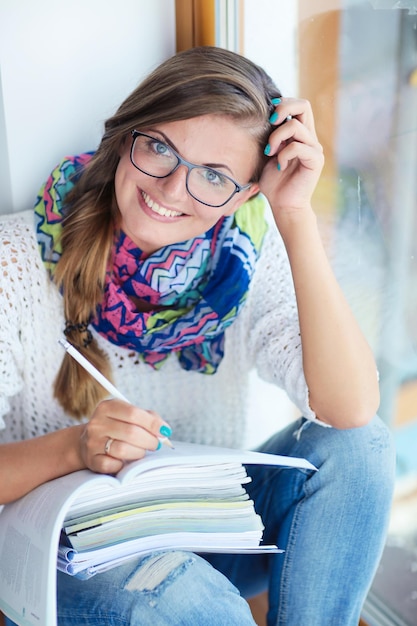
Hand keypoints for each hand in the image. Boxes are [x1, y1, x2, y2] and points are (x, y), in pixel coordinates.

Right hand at [79, 399, 170, 473]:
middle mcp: (97, 423)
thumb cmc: (116, 428)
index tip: (165, 431)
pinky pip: (112, 465)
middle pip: (131, 432)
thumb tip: (164, 430)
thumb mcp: (128, 416)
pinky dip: (122, 465)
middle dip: (149, 440)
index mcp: (107, 407)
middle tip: (156, 444)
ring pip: (123, 450)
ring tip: (140, 451)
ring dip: (138, 453)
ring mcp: (92, 442)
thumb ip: (148, 418)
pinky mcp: (91, 460)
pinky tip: (123, 461)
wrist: (88, 443)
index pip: (134, 413)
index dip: (153, 424)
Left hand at [259, 98, 323, 219]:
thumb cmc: (274, 181)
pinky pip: (297, 147)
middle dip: (283, 109)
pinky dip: (283, 155)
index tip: (267, 117)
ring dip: (276, 137)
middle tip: (269, 123)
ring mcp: (314, 148)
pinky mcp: (315, 160)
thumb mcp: (267, 153)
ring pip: (296, 126)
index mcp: (300, 134)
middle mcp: (310, 138)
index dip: (282, 104)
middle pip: (304, 105)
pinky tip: (279, 166)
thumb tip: (261, 115)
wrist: (283, 205)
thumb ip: (269, 136)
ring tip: (269, 153)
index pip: (298, 105)